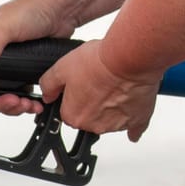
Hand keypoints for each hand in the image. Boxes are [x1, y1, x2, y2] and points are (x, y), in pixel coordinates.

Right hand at [0, 0, 72, 116]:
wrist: (62, 8)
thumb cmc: (31, 7)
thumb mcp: (1, 29)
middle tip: (10, 102)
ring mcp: (6, 64)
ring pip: (1, 96)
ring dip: (11, 106)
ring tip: (24, 103)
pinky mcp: (23, 70)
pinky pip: (18, 94)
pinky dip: (25, 103)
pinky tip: (33, 102)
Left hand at [40, 39, 159, 141]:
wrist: (129, 58)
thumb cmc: (99, 62)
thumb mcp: (62, 67)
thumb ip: (49, 84)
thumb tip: (47, 94)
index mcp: (74, 115)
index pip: (68, 111)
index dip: (74, 96)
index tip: (81, 85)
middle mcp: (95, 125)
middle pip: (90, 117)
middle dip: (93, 102)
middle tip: (98, 81)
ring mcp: (117, 125)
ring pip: (111, 119)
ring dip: (112, 106)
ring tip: (115, 84)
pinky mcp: (138, 120)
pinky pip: (134, 127)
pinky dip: (133, 120)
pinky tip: (132, 111)